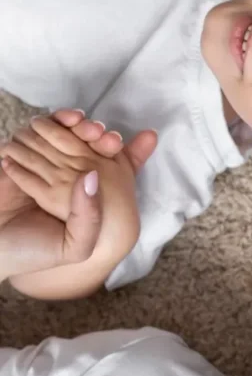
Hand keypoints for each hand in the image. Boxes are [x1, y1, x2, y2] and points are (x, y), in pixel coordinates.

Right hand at [0, 110, 156, 283]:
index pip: (103, 164)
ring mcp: (39, 167)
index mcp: (86, 196)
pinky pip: (28, 136)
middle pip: (83, 143)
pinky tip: (46, 124)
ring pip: (57, 134)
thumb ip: (89, 217)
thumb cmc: (34, 254)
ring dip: (68, 123)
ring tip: (77, 122)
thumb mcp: (74, 247)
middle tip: (96, 130)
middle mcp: (66, 178)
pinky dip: (40, 126)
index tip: (114, 142)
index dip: (109, 148)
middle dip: (92, 131)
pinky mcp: (13, 161)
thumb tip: (92, 176)